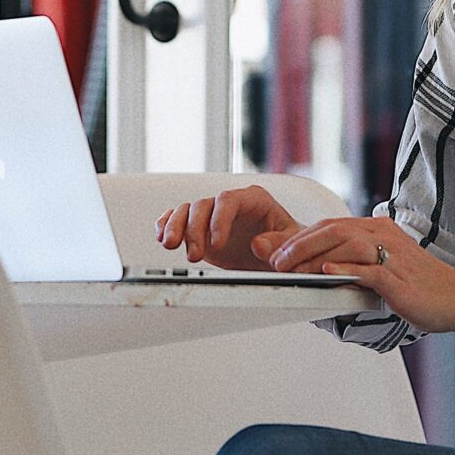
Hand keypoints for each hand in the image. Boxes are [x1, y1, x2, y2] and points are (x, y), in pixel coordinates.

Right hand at [155, 184, 302, 271]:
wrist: (279, 254)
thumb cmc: (289, 244)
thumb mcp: (292, 242)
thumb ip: (279, 242)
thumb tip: (258, 244)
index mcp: (253, 200)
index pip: (229, 200)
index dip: (219, 220)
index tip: (217, 243)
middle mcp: (229, 205)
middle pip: (204, 205)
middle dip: (195, 229)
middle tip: (194, 255)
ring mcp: (213, 216)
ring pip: (188, 210)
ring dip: (176, 226)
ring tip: (170, 245)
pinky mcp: (201, 229)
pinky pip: (179, 218)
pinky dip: (167, 224)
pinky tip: (161, 235)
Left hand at [266, 214, 454, 333]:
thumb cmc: (419, 285)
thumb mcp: (382, 266)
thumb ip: (354, 263)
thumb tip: (319, 270)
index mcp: (377, 228)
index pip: (331, 225)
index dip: (300, 237)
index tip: (276, 251)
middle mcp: (383, 234)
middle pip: (332, 229)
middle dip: (298, 244)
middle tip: (274, 259)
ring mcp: (392, 254)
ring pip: (345, 244)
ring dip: (312, 256)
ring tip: (289, 268)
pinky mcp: (399, 278)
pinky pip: (368, 269)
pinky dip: (344, 270)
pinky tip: (326, 274)